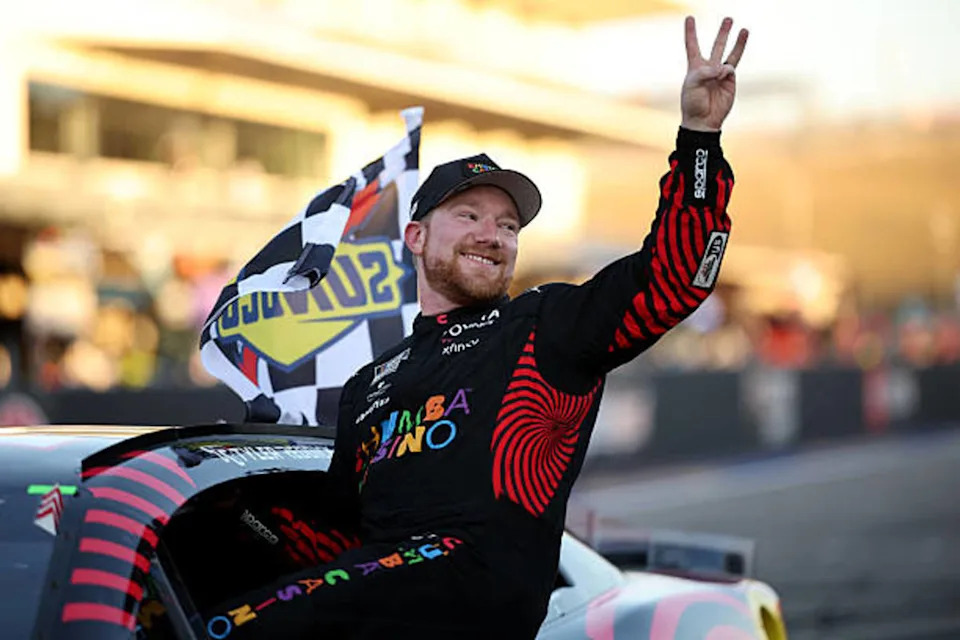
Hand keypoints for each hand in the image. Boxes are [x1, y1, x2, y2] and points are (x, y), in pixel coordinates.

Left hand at [681, 16, 748, 131]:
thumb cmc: (693, 102)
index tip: (689, 18)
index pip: (692, 45)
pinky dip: (726, 69)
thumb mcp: (692, 84)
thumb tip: (725, 68)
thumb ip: (706, 71)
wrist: (703, 120)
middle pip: (717, 46)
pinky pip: (730, 69)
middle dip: (723, 33)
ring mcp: (721, 74)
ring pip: (731, 54)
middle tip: (728, 19)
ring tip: (744, 29)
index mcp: (695, 67)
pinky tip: (721, 74)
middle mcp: (709, 68)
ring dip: (738, 42)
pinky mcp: (730, 81)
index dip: (691, 32)